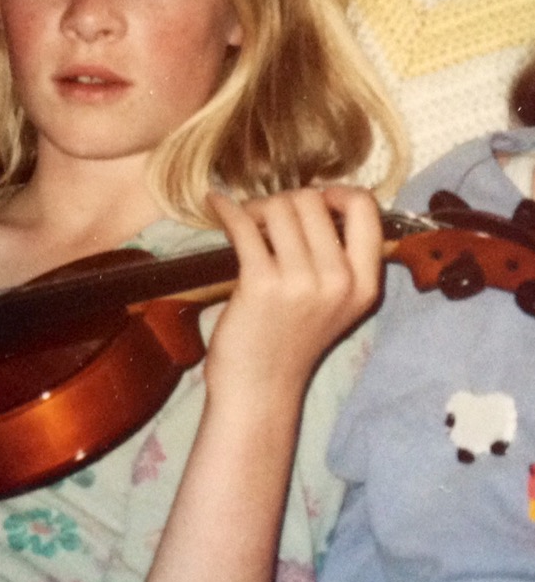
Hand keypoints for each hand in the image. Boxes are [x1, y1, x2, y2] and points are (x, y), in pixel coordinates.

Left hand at [204, 186, 381, 405]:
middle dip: (284, 201)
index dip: (336, 192)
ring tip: (244, 221)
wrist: (259, 388)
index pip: (365, 209)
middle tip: (265, 218)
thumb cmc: (289, 343)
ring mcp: (301, 282)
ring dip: (255, 207)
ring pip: (279, 208)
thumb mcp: (334, 305)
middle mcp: (339, 280)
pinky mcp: (261, 284)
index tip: (314, 198)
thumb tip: (313, 200)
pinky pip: (243, 226)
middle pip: (312, 202)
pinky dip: (226, 210)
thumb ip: (336, 259)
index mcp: (364, 284)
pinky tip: (216, 205)